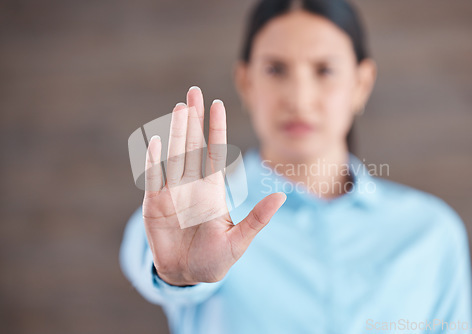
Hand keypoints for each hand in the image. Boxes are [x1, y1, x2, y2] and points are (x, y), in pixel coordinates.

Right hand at [142, 86, 285, 285]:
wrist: (186, 276)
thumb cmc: (215, 260)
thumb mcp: (239, 241)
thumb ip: (257, 219)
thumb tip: (281, 196)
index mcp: (212, 190)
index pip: (214, 152)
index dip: (216, 129)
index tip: (217, 104)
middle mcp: (192, 186)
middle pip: (192, 145)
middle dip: (193, 120)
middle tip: (193, 92)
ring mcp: (172, 193)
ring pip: (174, 155)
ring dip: (177, 132)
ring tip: (180, 108)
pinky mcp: (154, 205)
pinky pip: (154, 178)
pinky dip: (154, 161)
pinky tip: (156, 142)